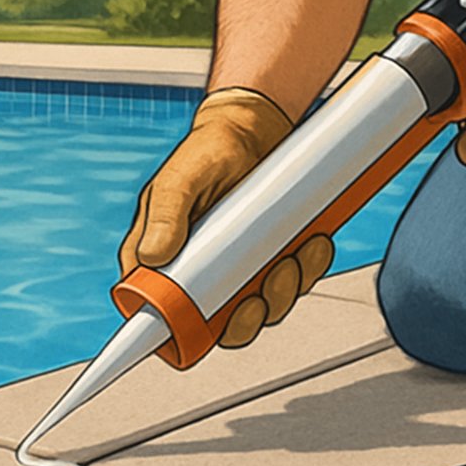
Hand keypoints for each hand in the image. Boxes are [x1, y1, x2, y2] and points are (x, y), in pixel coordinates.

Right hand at [120, 87, 334, 347]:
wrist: (251, 129)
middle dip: (248, 319)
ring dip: (283, 294)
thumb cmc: (205, 152)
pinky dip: (307, 271)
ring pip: (262, 308)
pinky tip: (314, 246)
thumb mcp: (180, 179)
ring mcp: (239, 270)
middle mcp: (200, 275)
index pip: (163, 317)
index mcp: (164, 265)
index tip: (213, 327)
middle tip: (262, 293)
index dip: (183, 336)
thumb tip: (151, 258)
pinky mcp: (272, 258)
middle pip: (221, 327)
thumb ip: (167, 214)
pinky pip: (291, 281)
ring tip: (294, 259)